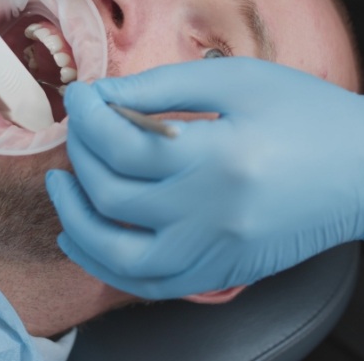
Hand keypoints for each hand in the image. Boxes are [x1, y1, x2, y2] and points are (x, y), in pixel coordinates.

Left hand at [47, 58, 363, 298]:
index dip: (87, 116)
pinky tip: (81, 237)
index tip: (79, 96)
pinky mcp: (218, 272)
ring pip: (117, 255)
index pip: (122, 143)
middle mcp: (211, 215)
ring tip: (61, 186)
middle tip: (76, 130)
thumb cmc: (306, 115)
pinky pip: (147, 284)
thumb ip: (161, 88)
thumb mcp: (237, 82)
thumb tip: (101, 96)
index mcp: (218, 159)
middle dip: (78, 156)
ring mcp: (213, 252)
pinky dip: (103, 264)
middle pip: (112, 195)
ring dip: (75, 219)